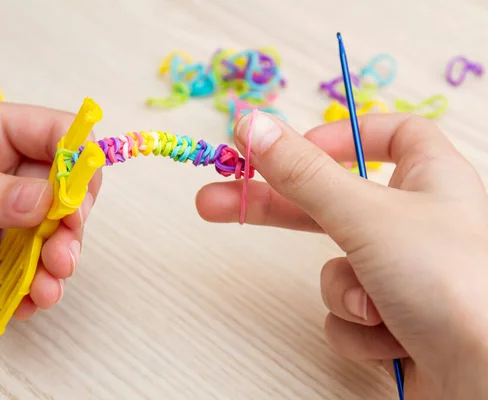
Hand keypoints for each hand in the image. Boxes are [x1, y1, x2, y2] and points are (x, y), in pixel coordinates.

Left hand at [0, 101, 100, 320]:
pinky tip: (28, 303)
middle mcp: (1, 178)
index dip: (79, 162)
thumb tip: (46, 201)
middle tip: (64, 252)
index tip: (79, 197)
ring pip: (45, 241)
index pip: (57, 137)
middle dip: (71, 226)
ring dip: (56, 265)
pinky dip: (27, 293)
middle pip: (62, 196)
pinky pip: (14, 277)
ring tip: (49, 286)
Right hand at [196, 111, 487, 397]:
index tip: (291, 147)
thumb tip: (252, 124)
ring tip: (375, 307)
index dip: (339, 137)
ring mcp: (404, 276)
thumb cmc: (450, 282)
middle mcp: (418, 224)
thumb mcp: (367, 215)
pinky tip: (394, 340)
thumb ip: (304, 173)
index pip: (389, 135)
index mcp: (430, 179)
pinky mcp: (394, 322)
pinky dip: (361, 328)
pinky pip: (349, 315)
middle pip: (332, 202)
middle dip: (275, 208)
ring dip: (345, 291)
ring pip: (337, 270)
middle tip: (215, 201)